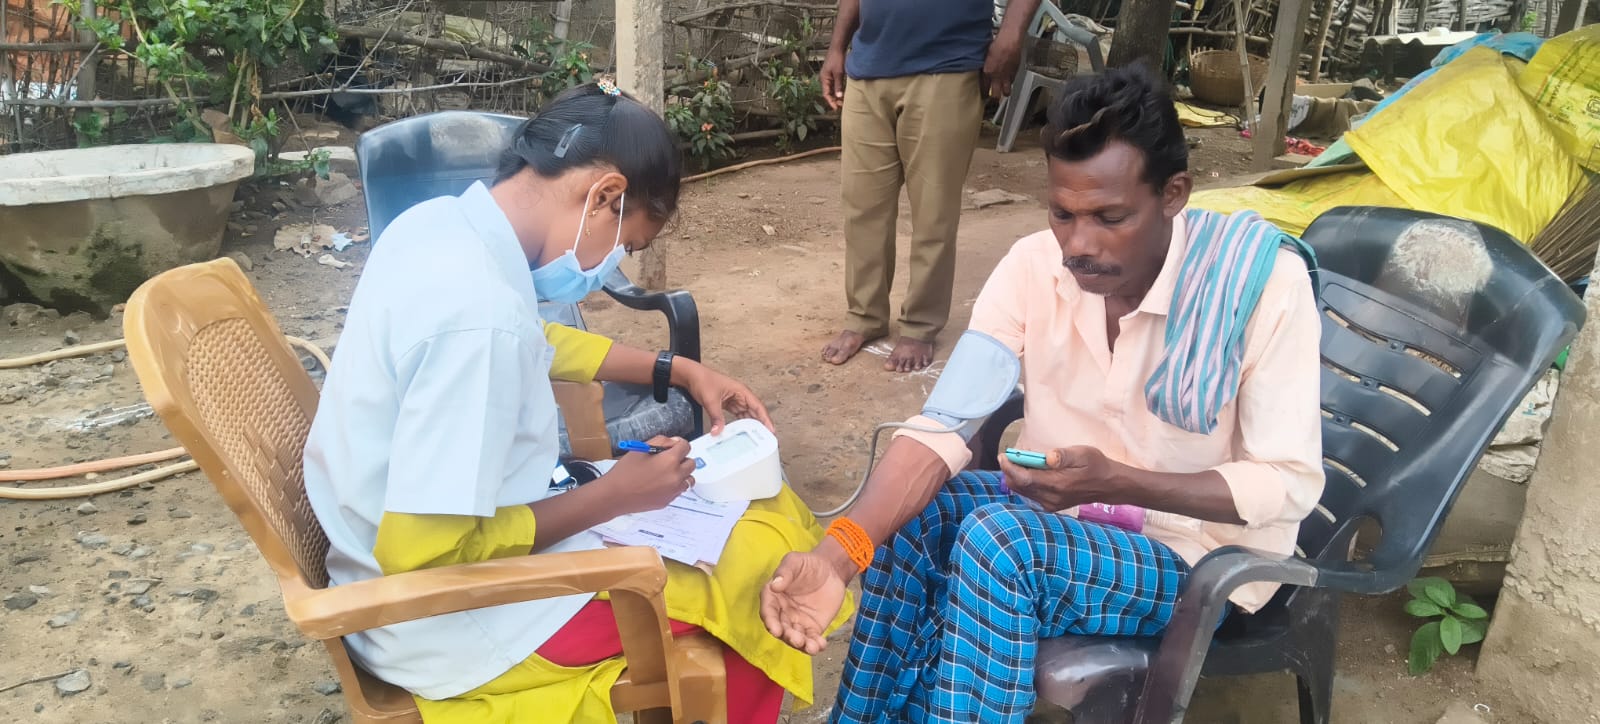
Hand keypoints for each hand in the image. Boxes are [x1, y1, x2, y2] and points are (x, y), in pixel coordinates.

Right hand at [599, 435, 694, 513]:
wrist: (615, 495)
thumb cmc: (625, 471)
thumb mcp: (640, 449)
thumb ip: (661, 441)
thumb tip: (674, 442)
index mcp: (670, 461)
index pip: (686, 447)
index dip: (678, 444)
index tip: (671, 446)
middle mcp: (676, 476)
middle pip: (691, 463)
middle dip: (682, 459)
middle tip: (667, 460)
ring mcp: (673, 490)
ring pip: (688, 479)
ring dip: (681, 473)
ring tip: (665, 473)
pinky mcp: (668, 500)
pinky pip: (678, 490)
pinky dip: (673, 485)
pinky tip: (658, 484)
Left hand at [679, 362, 774, 434]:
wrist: (691, 376)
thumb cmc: (703, 380)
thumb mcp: (711, 400)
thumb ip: (716, 417)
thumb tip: (718, 431)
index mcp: (741, 391)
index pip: (758, 406)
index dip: (765, 419)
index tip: (770, 430)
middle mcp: (740, 395)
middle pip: (754, 411)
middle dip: (761, 424)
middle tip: (766, 438)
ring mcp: (734, 399)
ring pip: (747, 414)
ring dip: (751, 424)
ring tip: (757, 437)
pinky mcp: (728, 403)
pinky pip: (738, 415)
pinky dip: (740, 423)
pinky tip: (741, 431)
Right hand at [761, 548, 848, 653]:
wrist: (831, 570)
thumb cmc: (809, 564)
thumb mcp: (795, 561)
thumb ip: (785, 572)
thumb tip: (774, 585)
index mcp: (773, 597)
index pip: (768, 611)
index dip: (770, 621)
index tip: (775, 629)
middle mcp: (782, 612)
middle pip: (781, 628)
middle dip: (788, 636)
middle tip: (797, 640)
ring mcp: (797, 622)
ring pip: (796, 637)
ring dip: (802, 644)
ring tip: (811, 647)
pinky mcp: (812, 628)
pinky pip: (812, 639)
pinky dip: (815, 645)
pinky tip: (821, 645)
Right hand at [821, 48, 846, 110]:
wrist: (837, 47)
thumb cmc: (837, 59)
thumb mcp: (839, 73)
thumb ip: (838, 85)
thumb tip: (838, 96)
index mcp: (824, 79)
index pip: (826, 94)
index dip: (831, 102)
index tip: (836, 108)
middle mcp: (824, 78)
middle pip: (828, 93)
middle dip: (834, 100)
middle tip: (842, 105)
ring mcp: (828, 76)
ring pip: (831, 89)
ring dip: (836, 95)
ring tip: (843, 100)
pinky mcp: (832, 73)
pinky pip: (833, 84)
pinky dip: (837, 89)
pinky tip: (842, 92)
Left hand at [982, 34, 1023, 98]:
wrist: (1010, 40)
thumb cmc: (997, 44)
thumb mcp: (985, 56)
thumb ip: (984, 66)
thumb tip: (983, 72)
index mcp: (987, 72)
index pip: (983, 88)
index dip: (983, 92)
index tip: (983, 93)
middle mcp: (997, 77)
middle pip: (995, 95)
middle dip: (993, 97)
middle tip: (993, 96)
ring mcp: (1007, 76)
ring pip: (1006, 92)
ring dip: (1004, 92)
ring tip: (1003, 91)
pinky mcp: (1015, 73)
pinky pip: (1012, 82)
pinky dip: (1010, 82)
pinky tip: (1008, 79)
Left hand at [997, 446, 1114, 510]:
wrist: (1108, 485)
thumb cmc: (1095, 465)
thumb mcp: (1083, 454)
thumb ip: (1063, 455)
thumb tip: (1047, 457)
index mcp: (1056, 484)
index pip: (1024, 478)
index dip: (1009, 467)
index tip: (1003, 456)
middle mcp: (1050, 498)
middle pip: (1018, 486)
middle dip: (1010, 471)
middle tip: (1011, 455)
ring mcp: (1050, 504)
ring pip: (1022, 492)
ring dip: (1016, 477)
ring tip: (1019, 461)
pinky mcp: (1051, 506)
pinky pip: (1030, 495)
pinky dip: (1025, 483)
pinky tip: (1030, 471)